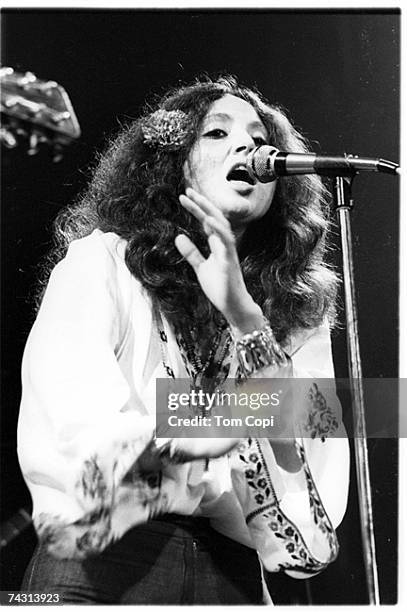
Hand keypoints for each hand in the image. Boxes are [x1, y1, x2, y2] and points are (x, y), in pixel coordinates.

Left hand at [175, 187, 262, 333]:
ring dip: (209, 211)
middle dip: (202, 204)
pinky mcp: (230, 262)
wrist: (234, 306)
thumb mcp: (201, 268)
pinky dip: (218, 230)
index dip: (197, 208)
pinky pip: (226, 242)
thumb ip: (191, 253)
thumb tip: (178, 237)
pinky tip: (209, 220)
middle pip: (215, 218)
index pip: (207, 222)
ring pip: (221, 226)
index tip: (184, 196)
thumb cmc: (221, 287)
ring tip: (196, 200)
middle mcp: (224, 245)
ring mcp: (228, 252)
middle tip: (188, 191)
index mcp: (218, 245)